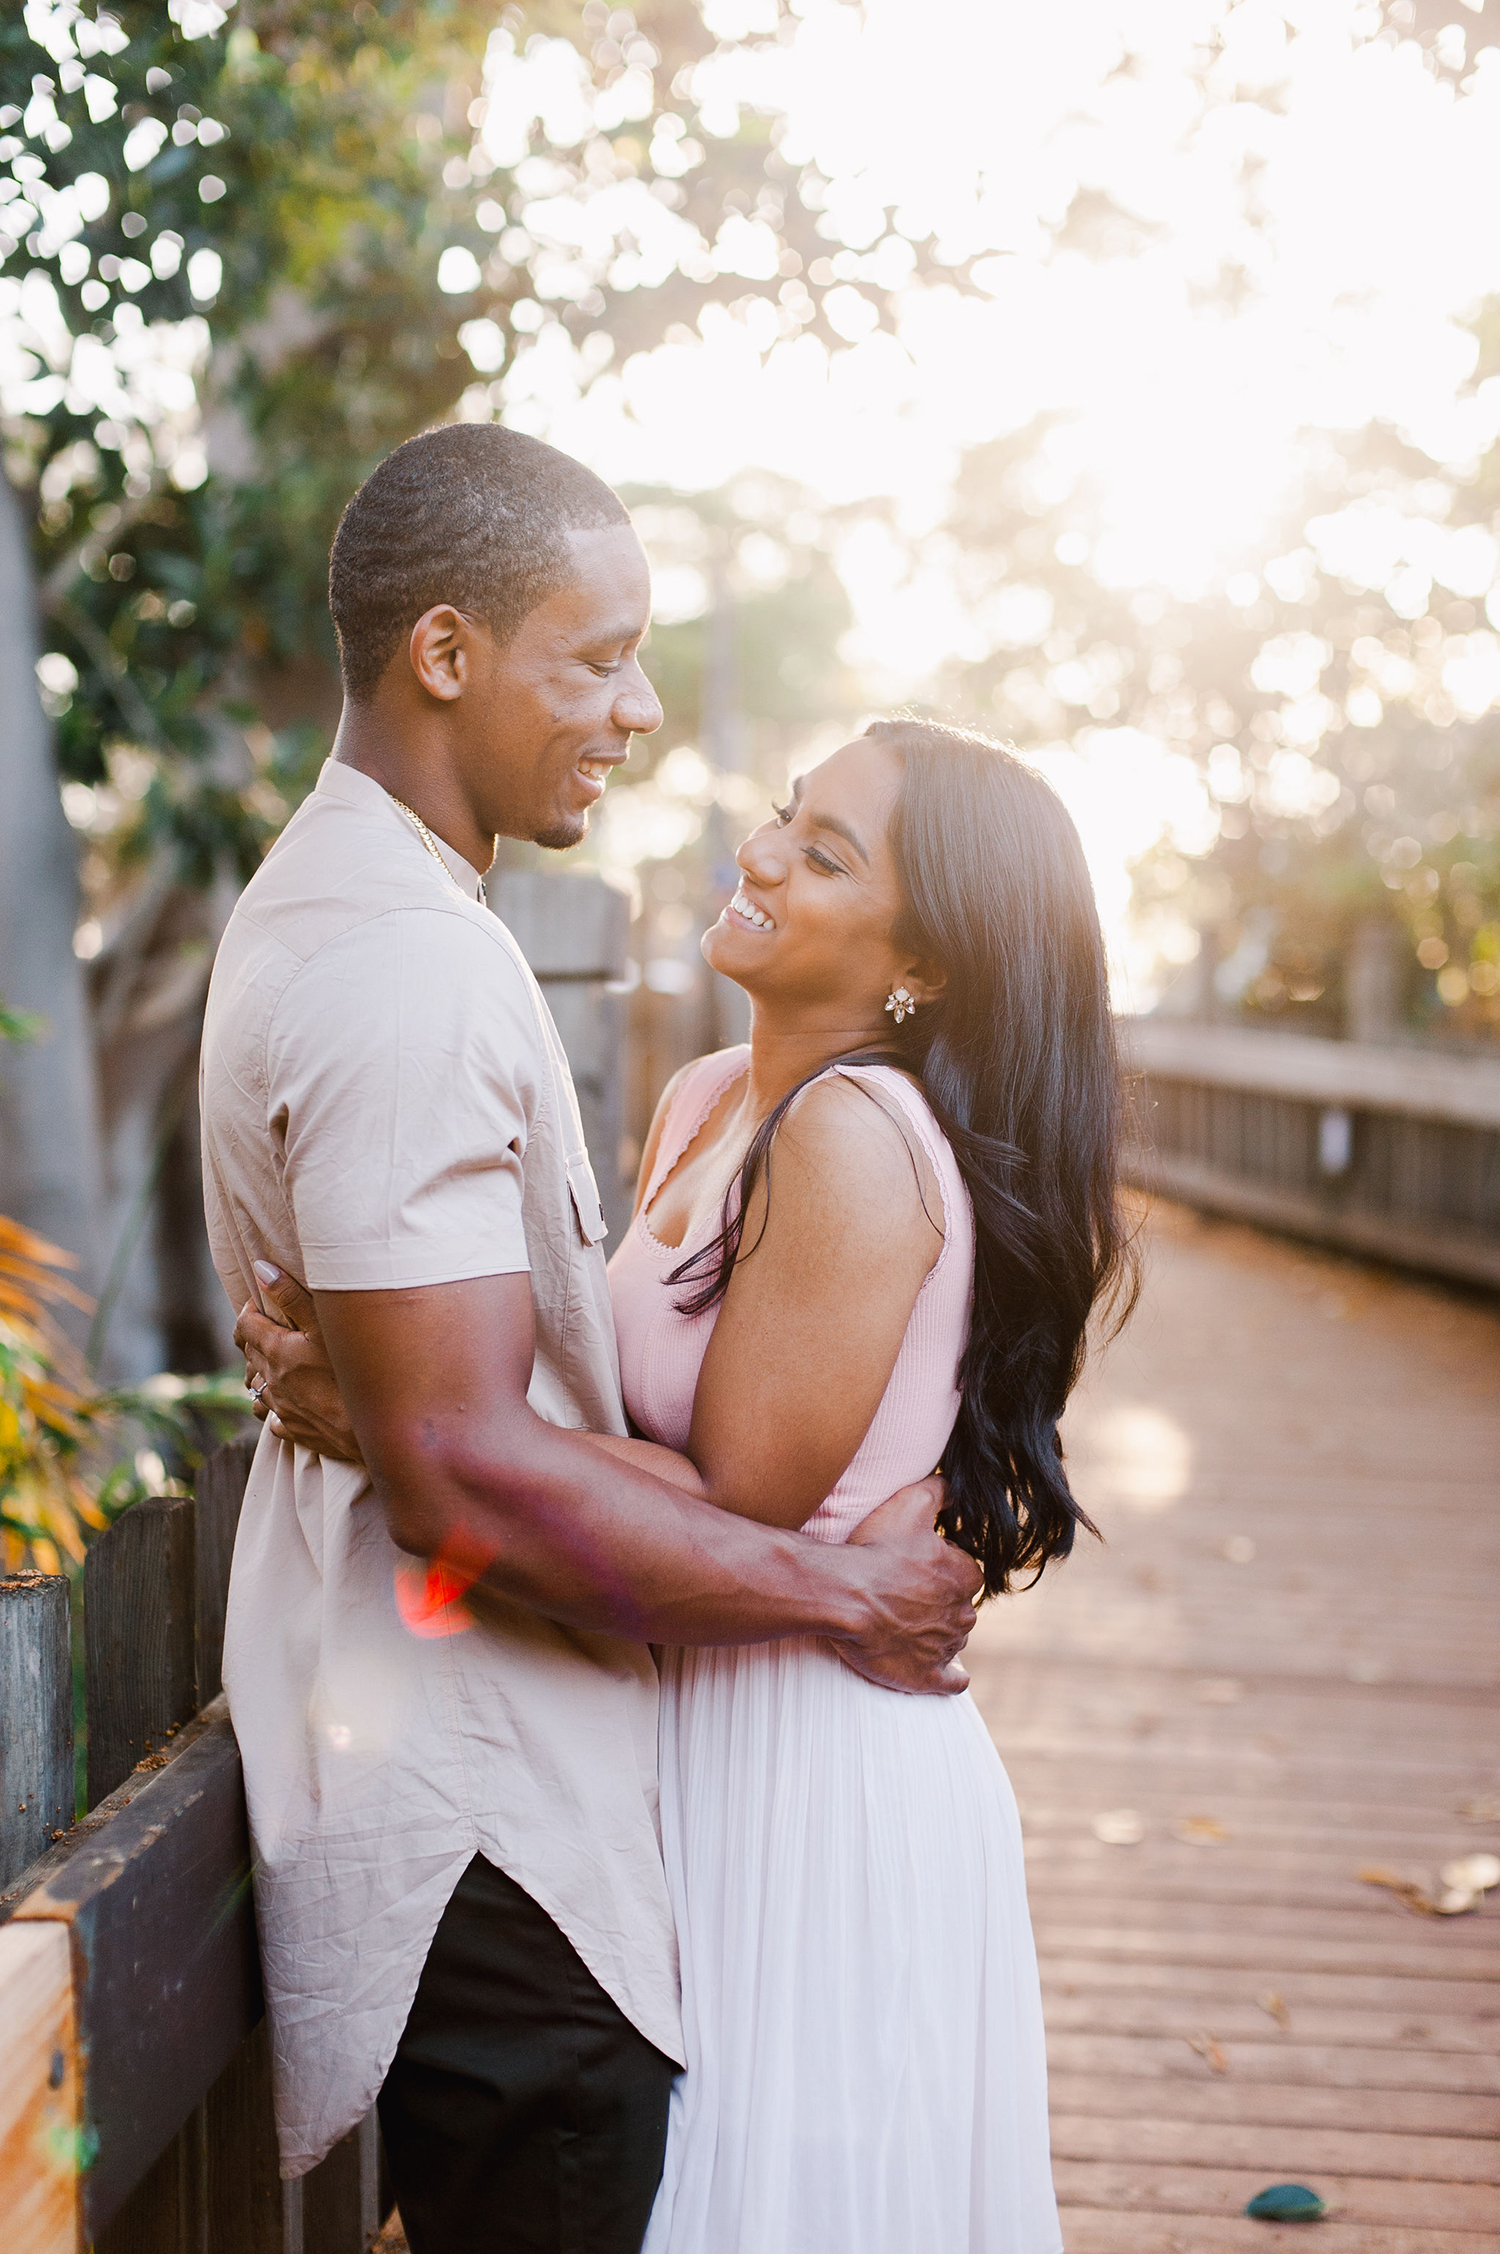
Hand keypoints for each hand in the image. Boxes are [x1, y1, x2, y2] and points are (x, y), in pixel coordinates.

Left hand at [234, 1262, 364, 1465]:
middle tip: (280, 1325)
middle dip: (259, 1337)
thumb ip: (292, 1296)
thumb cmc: (352, 1373)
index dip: (251, 1309)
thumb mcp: (325, 1326)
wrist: (371, 1431)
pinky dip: (278, 1406)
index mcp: (275, 1351)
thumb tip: (260, 1269)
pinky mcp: (294, 1429)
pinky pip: (274, 1417)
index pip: (244, 1324)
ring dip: (265, 1373)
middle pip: (250, 1354)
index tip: (265, 1302)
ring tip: (282, 1364)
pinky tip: (292, 1401)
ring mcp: (281, 1408)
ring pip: (258, 1388)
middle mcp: (271, 1381)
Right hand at [835, 1477, 979, 1695]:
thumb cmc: (875, 1550)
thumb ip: (939, 1490)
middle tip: (905, 1594)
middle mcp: (963, 1614)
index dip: (942, 1567)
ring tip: (905, 1625)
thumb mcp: (910, 1504)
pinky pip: (952, 1680)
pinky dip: (948, 1675)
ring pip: (952, 1639)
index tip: (916, 1565)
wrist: (843, 1596)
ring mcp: (946, 1647)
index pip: (964, 1572)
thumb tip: (954, 1488)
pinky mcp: (926, 1676)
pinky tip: (941, 1670)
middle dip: (939, 1603)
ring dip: (936, 1634)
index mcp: (964, 1576)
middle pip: (958, 1607)